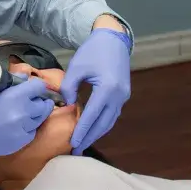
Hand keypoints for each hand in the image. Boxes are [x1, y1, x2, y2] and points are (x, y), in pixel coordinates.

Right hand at [0, 78, 55, 159]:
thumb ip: (10, 83)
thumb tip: (25, 76)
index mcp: (14, 96)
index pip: (38, 87)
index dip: (35, 86)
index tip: (32, 88)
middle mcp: (23, 113)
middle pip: (43, 104)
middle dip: (37, 101)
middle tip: (28, 100)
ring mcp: (22, 129)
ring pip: (39, 119)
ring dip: (34, 114)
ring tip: (23, 112)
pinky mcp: (20, 142)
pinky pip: (31, 131)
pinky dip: (28, 127)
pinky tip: (16, 125)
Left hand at [60, 27, 130, 154]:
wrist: (113, 38)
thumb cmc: (93, 51)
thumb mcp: (76, 68)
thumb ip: (69, 88)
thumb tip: (67, 105)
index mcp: (107, 89)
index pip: (92, 116)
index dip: (82, 131)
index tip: (72, 144)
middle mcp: (118, 95)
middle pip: (103, 123)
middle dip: (90, 138)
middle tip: (77, 151)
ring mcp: (123, 96)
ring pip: (110, 121)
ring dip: (97, 133)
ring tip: (83, 143)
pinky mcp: (123, 94)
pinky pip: (112, 114)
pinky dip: (102, 123)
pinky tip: (93, 128)